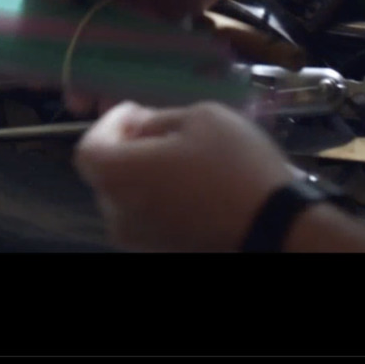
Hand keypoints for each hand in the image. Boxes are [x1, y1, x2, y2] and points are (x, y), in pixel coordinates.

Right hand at [40, 0, 258, 115]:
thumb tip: (52, 0)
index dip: (30, 27)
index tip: (25, 61)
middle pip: (70, 28)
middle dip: (63, 63)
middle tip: (65, 93)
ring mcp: (127, 2)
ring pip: (103, 46)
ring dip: (95, 76)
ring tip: (90, 103)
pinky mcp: (158, 18)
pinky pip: (139, 52)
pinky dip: (130, 75)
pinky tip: (123, 96)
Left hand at [73, 100, 294, 251]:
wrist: (277, 227)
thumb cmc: (235, 166)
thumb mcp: (201, 118)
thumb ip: (158, 119)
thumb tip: (141, 128)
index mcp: (118, 176)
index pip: (88, 149)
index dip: (107, 125)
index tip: (134, 111)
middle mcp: (116, 214)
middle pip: (106, 175)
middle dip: (126, 147)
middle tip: (157, 128)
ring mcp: (138, 240)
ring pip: (127, 197)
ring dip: (142, 174)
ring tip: (178, 157)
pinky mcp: (161, 252)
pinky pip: (147, 217)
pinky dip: (158, 197)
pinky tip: (189, 186)